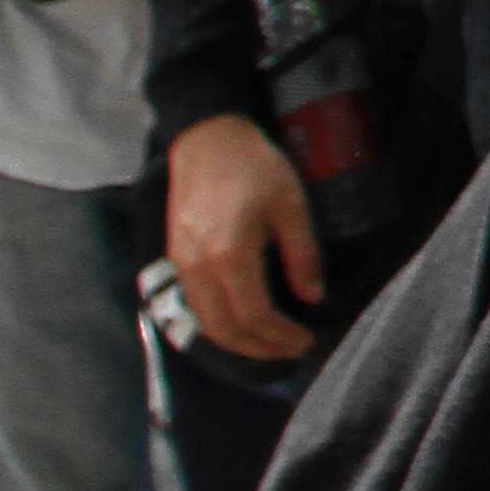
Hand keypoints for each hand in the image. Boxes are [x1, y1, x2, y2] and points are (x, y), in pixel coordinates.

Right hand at [165, 115, 319, 363]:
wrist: (208, 141)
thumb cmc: (257, 168)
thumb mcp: (292, 206)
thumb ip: (303, 255)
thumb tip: (314, 298)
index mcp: (230, 256)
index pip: (255, 316)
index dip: (281, 336)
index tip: (307, 340)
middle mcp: (199, 269)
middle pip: (225, 330)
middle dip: (260, 348)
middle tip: (292, 349)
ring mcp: (181, 266)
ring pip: (205, 323)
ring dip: (237, 342)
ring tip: (270, 343)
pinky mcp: (174, 259)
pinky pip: (194, 306)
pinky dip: (218, 325)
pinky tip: (242, 323)